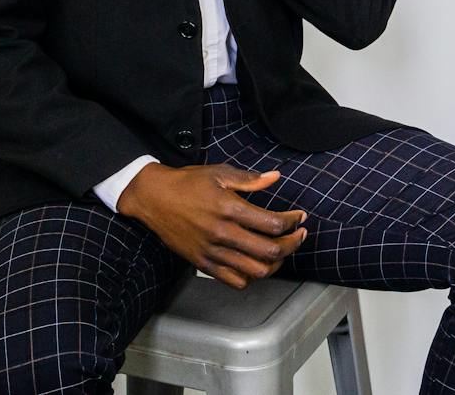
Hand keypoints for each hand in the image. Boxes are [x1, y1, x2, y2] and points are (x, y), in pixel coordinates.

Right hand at [118, 163, 308, 288]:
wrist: (154, 198)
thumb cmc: (187, 183)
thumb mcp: (219, 173)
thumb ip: (249, 179)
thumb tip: (275, 177)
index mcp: (229, 209)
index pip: (273, 224)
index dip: (293, 222)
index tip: (300, 217)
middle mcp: (223, 234)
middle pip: (270, 251)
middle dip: (292, 243)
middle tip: (299, 235)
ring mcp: (213, 252)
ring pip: (256, 271)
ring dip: (276, 263)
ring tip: (281, 251)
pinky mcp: (203, 264)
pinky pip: (235, 281)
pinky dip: (251, 276)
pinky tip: (255, 263)